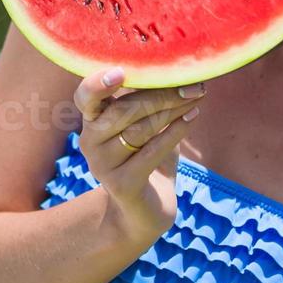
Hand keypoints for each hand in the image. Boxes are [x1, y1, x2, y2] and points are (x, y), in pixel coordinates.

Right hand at [72, 65, 205, 242]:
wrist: (144, 212)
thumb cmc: (146, 159)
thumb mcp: (144, 127)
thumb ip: (149, 102)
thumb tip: (180, 70)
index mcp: (91, 121)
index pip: (86, 97)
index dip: (98, 84)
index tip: (121, 72)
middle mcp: (90, 141)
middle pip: (123, 109)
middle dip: (161, 94)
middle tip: (192, 84)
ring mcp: (102, 164)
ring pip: (140, 129)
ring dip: (173, 111)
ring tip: (196, 98)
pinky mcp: (121, 184)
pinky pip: (152, 152)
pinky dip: (175, 132)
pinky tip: (192, 118)